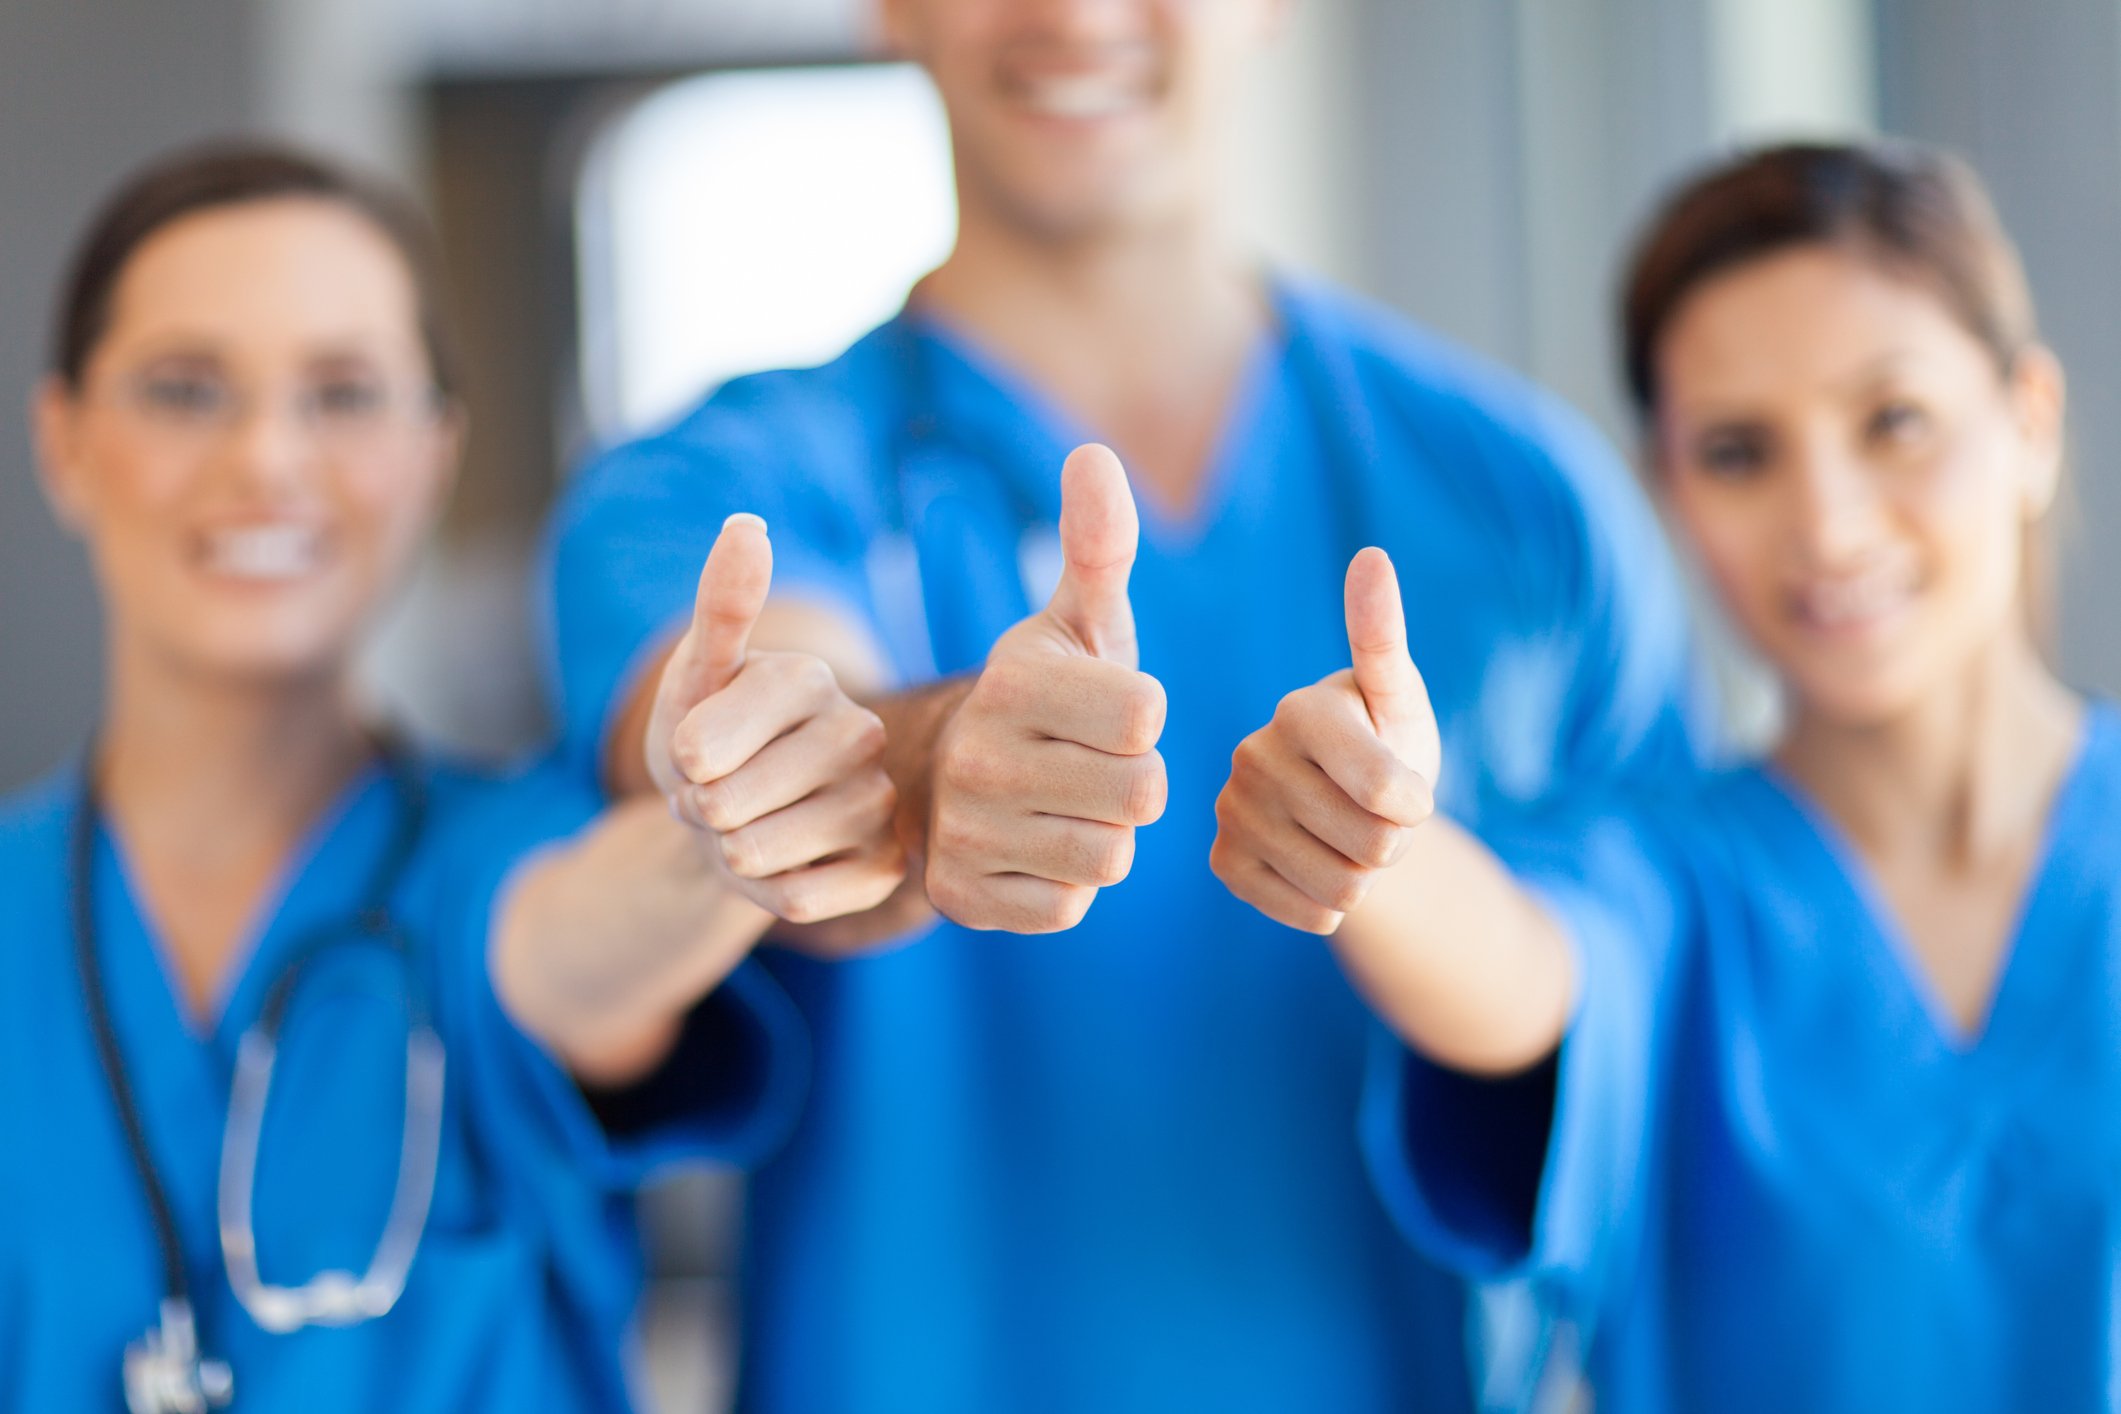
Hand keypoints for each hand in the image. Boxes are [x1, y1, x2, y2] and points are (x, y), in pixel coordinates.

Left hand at [647, 513, 906, 923]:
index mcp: (809, 678)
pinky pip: (797, 901)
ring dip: (730, 855)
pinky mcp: (886, 868)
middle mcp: (859, 733)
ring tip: (747, 827)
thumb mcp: (694, 677)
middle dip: (702, 812)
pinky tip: (783, 866)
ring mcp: (880, 803)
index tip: (697, 752)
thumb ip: (719, 606)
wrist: (734, 819)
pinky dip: (767, 895)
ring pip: (759, 855)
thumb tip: (747, 524)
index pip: (702, 746)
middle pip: (728, 805)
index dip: (678, 764)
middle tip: (722, 795)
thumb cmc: (706, 740)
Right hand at [925, 444, 1168, 931]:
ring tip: (1062, 807)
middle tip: (1087, 765)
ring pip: (1109, 856)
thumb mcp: (1076, 620)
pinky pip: (1068, 907)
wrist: (947, 780)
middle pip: (1141, 793)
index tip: (1101, 710)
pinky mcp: (961, 897)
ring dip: (1103, 836)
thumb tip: (1094, 453)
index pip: (1147, 714)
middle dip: (1132, 783)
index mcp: (1012, 679)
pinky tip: (1033, 850)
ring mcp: (964, 831)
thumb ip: (1098, 543)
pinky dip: (1063, 886)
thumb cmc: (1046, 695)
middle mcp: (977, 755)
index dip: (1141, 717)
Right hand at [1211, 547, 1440, 932]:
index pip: (1388, 793)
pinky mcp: (1225, 862)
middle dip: (1394, 843)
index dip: (1416, 804)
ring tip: (1349, 838)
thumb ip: (1384, 637)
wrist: (1349, 806)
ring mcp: (1231, 811)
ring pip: (1343, 888)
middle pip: (1373, 846)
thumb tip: (1371, 557)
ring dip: (1366, 876)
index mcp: (1300, 711)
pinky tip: (1318, 866)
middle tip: (1376, 816)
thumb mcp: (1399, 698)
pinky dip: (1330, 903)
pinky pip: (1309, 913)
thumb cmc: (1385, 739)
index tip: (1408, 787)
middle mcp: (1252, 756)